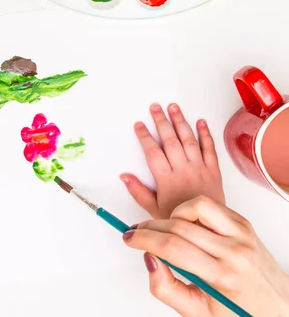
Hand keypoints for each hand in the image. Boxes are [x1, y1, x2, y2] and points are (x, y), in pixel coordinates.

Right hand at [121, 103, 224, 218]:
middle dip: (161, 121)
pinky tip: (200, 122)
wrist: (209, 230)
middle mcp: (183, 170)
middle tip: (155, 107)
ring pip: (189, 140)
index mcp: (166, 180)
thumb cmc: (180, 221)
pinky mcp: (214, 171)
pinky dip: (206, 134)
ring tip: (173, 107)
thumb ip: (138, 192)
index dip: (145, 136)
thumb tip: (124, 177)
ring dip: (181, 122)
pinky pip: (210, 149)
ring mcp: (200, 169)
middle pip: (171, 140)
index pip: (153, 152)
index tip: (139, 125)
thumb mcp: (153, 210)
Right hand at [123, 196, 288, 316]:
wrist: (274, 306)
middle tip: (137, 233)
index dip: (144, 240)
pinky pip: (210, 205)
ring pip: (195, 207)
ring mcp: (242, 234)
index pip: (172, 249)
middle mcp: (235, 252)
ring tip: (165, 229)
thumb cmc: (237, 311)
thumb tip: (149, 259)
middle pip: (178, 227)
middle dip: (149, 228)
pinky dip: (190, 209)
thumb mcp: (196, 312)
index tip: (130, 239)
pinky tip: (185, 225)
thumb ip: (165, 289)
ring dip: (172, 215)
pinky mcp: (244, 223)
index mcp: (222, 277)